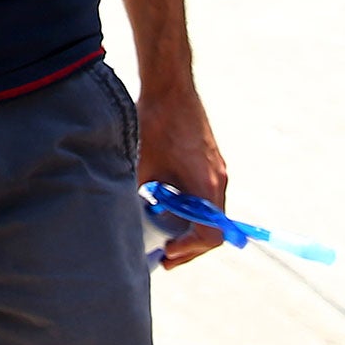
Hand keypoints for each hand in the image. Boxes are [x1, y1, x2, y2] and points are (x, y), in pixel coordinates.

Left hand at [138, 84, 227, 266]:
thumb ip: (139, 195)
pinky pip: (206, 196)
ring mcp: (217, 172)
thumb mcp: (141, 164)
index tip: (166, 252)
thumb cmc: (155, 122)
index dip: (188, 250)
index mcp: (206, 186)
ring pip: (210, 215)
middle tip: (165, 258)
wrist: (170, 86)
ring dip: (190, 228)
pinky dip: (190, 209)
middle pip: (214, 231)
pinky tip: (167, 208)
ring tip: (165, 238)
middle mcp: (218, 182)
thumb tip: (125, 219)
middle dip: (189, 247)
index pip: (210, 235)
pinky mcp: (210, 163)